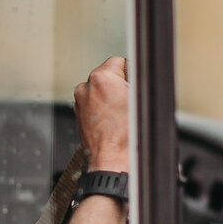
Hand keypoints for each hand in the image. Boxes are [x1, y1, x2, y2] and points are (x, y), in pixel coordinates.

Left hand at [73, 57, 132, 172]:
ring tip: (121, 117)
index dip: (132, 75)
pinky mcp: (79, 116)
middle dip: (120, 87)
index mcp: (101, 78)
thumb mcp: (143, 98)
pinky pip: (94, 105)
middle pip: (108, 77)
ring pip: (101, 91)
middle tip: (129, 106)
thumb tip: (139, 71)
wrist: (114, 161)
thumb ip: (139, 78)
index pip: (119, 62)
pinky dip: (103, 111)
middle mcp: (86, 88)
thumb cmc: (129, 135)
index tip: (134, 88)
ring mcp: (80, 102)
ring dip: (111, 99)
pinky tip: (112, 123)